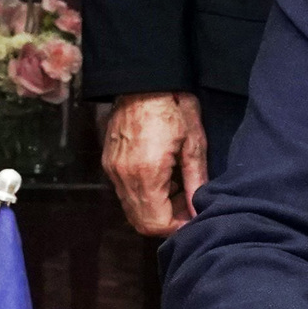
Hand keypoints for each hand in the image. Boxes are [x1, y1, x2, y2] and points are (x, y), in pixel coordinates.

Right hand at [101, 90, 211, 237]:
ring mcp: (112, 170)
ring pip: (131, 209)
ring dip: (155, 209)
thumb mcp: (193, 142)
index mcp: (147, 173)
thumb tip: (200, 211)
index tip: (193, 217)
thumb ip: (196, 181)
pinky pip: (124, 193)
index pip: (156, 223)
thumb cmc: (173, 107)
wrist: (141, 80)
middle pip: (141, 222)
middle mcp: (123, 177)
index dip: (177, 227)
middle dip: (166, 220)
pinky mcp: (108, 163)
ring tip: (177, 189)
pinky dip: (143, 195)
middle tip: (187, 204)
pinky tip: (161, 178)